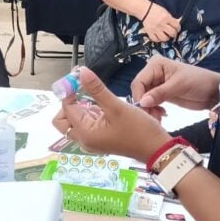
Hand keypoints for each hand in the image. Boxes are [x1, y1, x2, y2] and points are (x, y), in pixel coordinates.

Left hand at [51, 67, 169, 163]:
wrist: (156, 148)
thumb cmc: (138, 129)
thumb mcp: (117, 106)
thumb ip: (97, 89)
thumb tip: (82, 72)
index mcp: (85, 133)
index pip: (66, 109)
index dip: (69, 92)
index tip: (77, 77)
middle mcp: (85, 140)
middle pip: (63, 121)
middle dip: (68, 104)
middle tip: (80, 90)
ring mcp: (92, 141)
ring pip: (74, 122)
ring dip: (80, 108)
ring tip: (94, 95)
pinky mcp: (100, 139)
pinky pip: (87, 125)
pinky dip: (89, 114)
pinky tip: (102, 105)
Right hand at [131, 56, 219, 110]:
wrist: (213, 92)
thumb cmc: (199, 82)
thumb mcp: (179, 86)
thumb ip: (160, 93)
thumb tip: (142, 102)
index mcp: (155, 65)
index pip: (139, 81)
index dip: (139, 96)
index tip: (145, 109)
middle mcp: (153, 73)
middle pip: (139, 91)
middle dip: (144, 105)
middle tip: (153, 117)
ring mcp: (157, 84)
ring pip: (144, 99)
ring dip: (149, 110)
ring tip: (159, 118)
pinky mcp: (161, 94)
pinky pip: (150, 103)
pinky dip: (153, 111)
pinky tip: (162, 115)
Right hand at [142, 3, 179, 41]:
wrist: (145, 10)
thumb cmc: (156, 10)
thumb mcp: (166, 12)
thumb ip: (171, 19)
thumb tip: (177, 24)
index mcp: (167, 18)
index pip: (176, 26)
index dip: (178, 28)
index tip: (177, 29)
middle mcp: (162, 24)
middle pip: (172, 33)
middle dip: (174, 34)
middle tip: (172, 33)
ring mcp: (155, 29)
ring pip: (164, 38)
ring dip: (166, 38)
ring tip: (166, 35)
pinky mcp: (149, 32)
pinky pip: (155, 39)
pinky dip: (158, 39)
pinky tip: (159, 37)